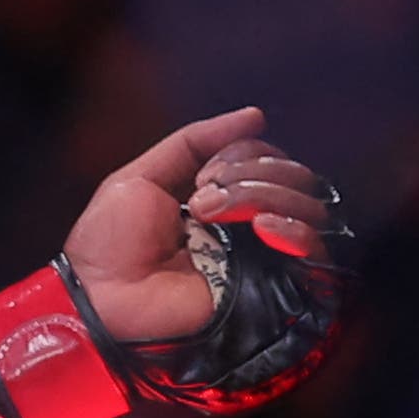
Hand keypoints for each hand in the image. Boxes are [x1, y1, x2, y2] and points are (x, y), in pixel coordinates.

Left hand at [56, 110, 352, 414]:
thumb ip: (194, 142)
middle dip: (250, 172)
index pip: (265, 158)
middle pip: (290, 176)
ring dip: (260, 195)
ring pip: (305, 204)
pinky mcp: (275, 289)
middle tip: (203, 196)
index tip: (201, 176)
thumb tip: (255, 116)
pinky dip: (294, 228)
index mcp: (221, 200)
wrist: (103, 301)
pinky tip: (264, 227)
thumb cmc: (111, 245)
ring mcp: (264, 257)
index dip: (241, 154)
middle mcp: (249, 226)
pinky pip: (315, 251)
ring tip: (212, 215)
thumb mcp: (140, 177)